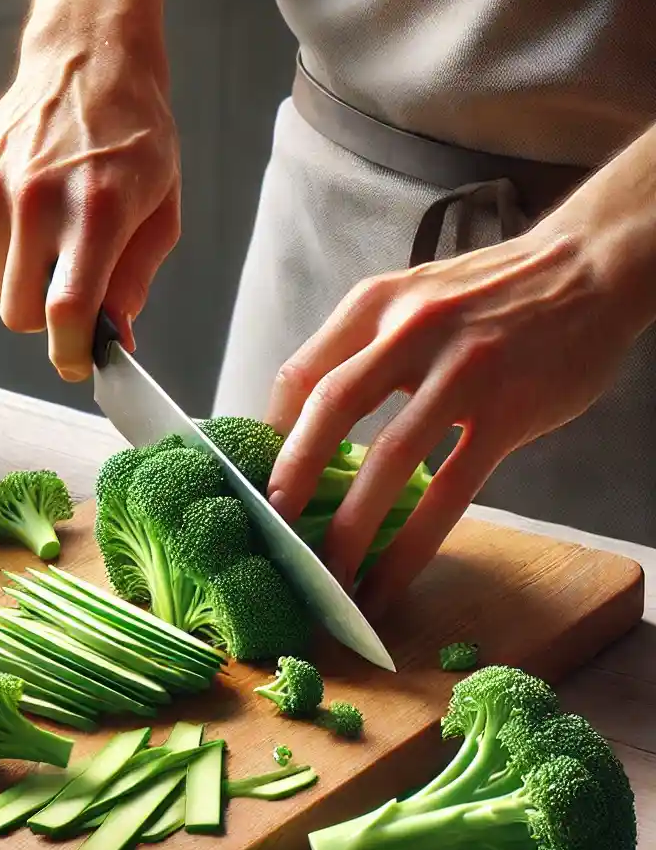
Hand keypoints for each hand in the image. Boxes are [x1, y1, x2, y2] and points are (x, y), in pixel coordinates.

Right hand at [0, 0, 179, 381]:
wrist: (86, 61)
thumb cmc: (134, 137)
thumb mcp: (160, 211)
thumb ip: (135, 281)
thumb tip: (114, 339)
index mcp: (95, 211)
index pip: (66, 310)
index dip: (69, 352)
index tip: (76, 363)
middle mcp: (35, 202)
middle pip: (18, 313)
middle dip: (45, 319)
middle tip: (70, 290)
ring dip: (24, 279)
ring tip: (53, 233)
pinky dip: (2, 251)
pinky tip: (28, 213)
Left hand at [264, 224, 641, 616]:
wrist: (589, 267)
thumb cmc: (488, 296)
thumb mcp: (410, 299)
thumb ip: (362, 350)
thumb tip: (309, 426)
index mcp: (373, 304)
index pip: (298, 375)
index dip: (270, 438)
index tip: (258, 484)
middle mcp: (409, 329)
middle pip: (329, 409)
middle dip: (292, 480)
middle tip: (271, 533)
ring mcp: (461, 371)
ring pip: (388, 460)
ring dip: (350, 528)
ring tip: (326, 577)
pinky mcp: (506, 412)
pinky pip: (448, 493)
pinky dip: (410, 546)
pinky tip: (387, 582)